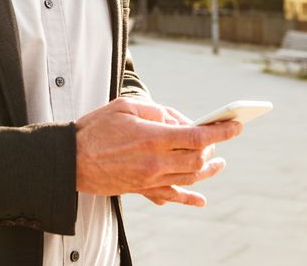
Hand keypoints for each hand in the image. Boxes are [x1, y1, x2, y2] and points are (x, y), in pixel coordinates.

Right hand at [75, 97, 241, 206]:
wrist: (70, 159)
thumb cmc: (94, 129)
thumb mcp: (125, 106)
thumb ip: (155, 110)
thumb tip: (174, 119)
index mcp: (153, 138)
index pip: (197, 135)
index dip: (220, 131)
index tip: (236, 125)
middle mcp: (155, 162)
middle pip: (197, 159)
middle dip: (213, 147)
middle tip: (219, 137)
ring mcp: (149, 179)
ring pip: (188, 179)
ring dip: (207, 170)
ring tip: (218, 162)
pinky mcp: (140, 189)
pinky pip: (170, 197)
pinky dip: (188, 199)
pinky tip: (200, 200)